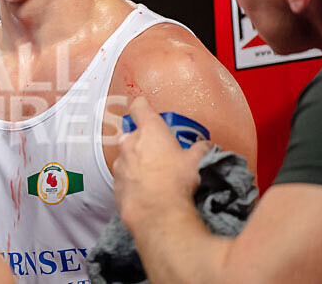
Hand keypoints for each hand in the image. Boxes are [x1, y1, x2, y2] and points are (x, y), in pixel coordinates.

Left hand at [113, 96, 211, 231]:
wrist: (158, 214)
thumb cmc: (177, 181)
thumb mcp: (197, 162)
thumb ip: (201, 149)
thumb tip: (206, 145)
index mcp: (149, 131)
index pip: (140, 107)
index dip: (143, 106)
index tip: (145, 108)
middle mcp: (129, 143)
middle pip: (132, 135)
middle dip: (142, 142)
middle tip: (159, 155)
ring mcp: (119, 164)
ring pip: (126, 157)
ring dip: (136, 163)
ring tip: (153, 178)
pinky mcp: (115, 185)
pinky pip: (124, 178)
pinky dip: (132, 182)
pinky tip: (145, 192)